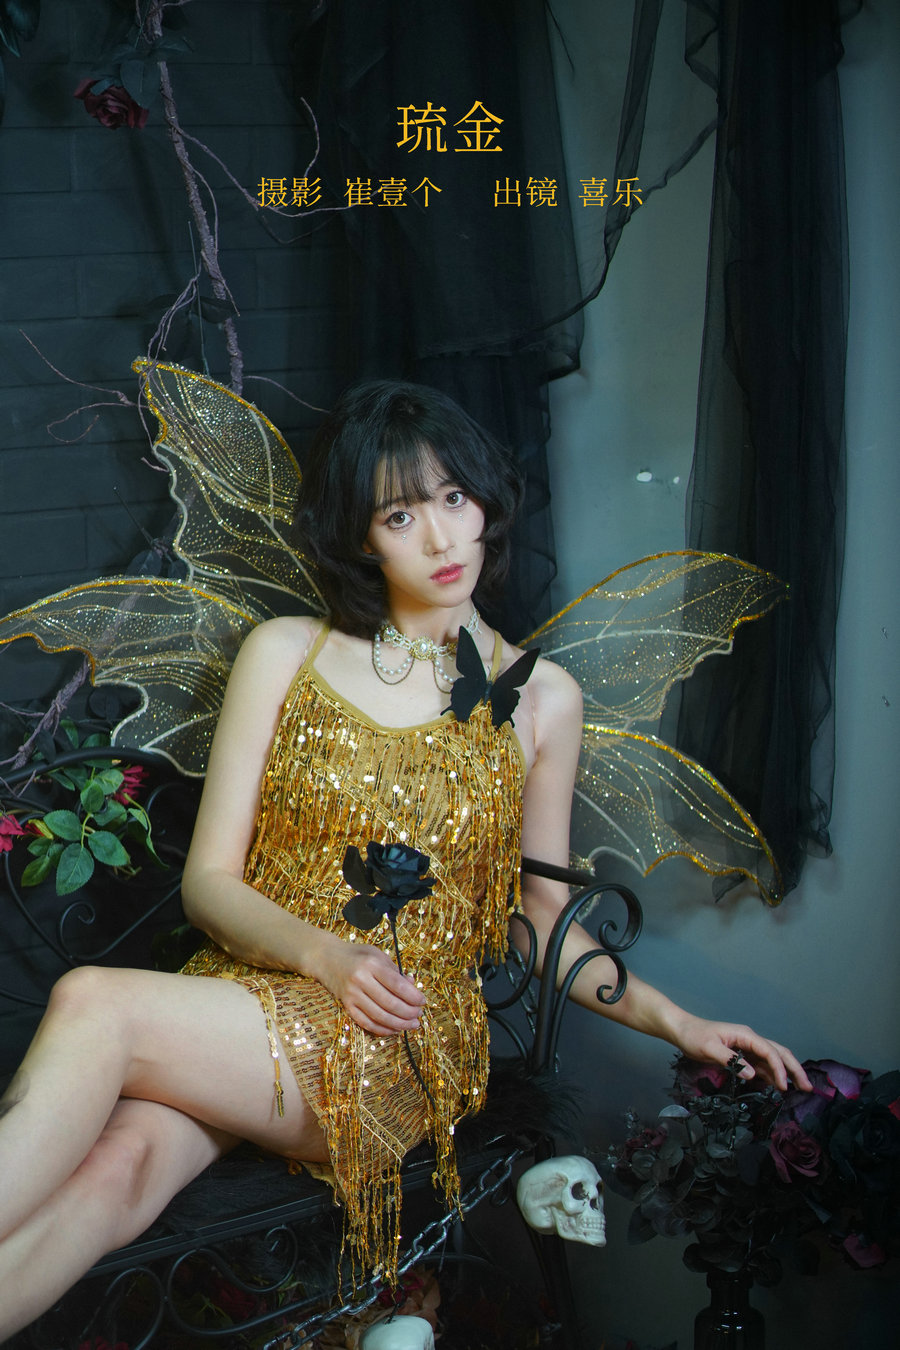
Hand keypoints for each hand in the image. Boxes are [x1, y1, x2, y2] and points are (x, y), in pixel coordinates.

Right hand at [316, 935, 425, 1035]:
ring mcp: (351, 995)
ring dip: (399, 1023)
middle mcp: (360, 980)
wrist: (327, 959)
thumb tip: (412, 985)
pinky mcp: (346, 1006)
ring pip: (380, 1016)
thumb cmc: (357, 955)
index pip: (397, 985)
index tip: (423, 1001)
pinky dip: (383, 1029)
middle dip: (409, 1012)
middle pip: (390, 1003)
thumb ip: (395, 971)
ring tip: (412, 1024)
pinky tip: (395, 1029)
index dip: (413, 996)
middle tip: (419, 1014)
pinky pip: (367, 1022)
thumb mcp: (378, 955)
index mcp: (371, 964)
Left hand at [669, 1012, 811, 1091]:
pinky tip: (777, 1087)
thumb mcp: (708, 1048)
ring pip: (773, 1060)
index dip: (779, 1069)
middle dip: (794, 1069)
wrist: (682, 1030)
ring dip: (786, 1073)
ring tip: (800, 1089)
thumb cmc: (694, 1036)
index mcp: (745, 1035)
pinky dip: (772, 1076)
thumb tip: (752, 1074)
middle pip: (779, 1053)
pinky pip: (762, 1066)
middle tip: (808, 1088)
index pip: (769, 1051)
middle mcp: (750, 1040)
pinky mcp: (742, 1055)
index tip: (785, 1086)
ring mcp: (747, 1047)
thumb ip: (730, 1060)